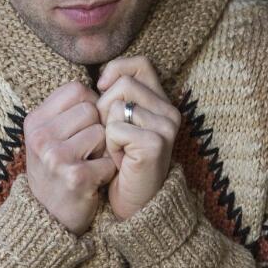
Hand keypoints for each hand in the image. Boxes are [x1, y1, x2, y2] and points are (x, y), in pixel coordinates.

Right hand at [24, 81, 117, 234]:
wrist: (47, 217)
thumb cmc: (54, 171)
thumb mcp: (47, 137)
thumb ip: (65, 111)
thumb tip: (101, 82)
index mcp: (34, 121)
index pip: (76, 89)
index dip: (90, 104)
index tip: (84, 125)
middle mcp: (41, 136)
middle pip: (92, 109)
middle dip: (98, 128)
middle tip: (88, 150)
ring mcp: (56, 157)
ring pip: (103, 132)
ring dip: (104, 150)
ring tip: (90, 164)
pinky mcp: (75, 177)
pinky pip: (108, 160)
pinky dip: (107, 172)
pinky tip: (94, 181)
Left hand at [95, 56, 180, 219]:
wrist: (134, 203)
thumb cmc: (121, 161)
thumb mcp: (118, 123)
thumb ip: (114, 97)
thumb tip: (97, 78)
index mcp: (162, 101)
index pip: (140, 64)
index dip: (116, 70)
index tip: (101, 89)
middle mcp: (169, 111)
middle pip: (122, 83)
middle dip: (104, 108)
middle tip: (113, 135)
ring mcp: (165, 126)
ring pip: (115, 105)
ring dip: (106, 129)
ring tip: (117, 148)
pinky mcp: (155, 143)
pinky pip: (115, 129)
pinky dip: (109, 146)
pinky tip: (120, 160)